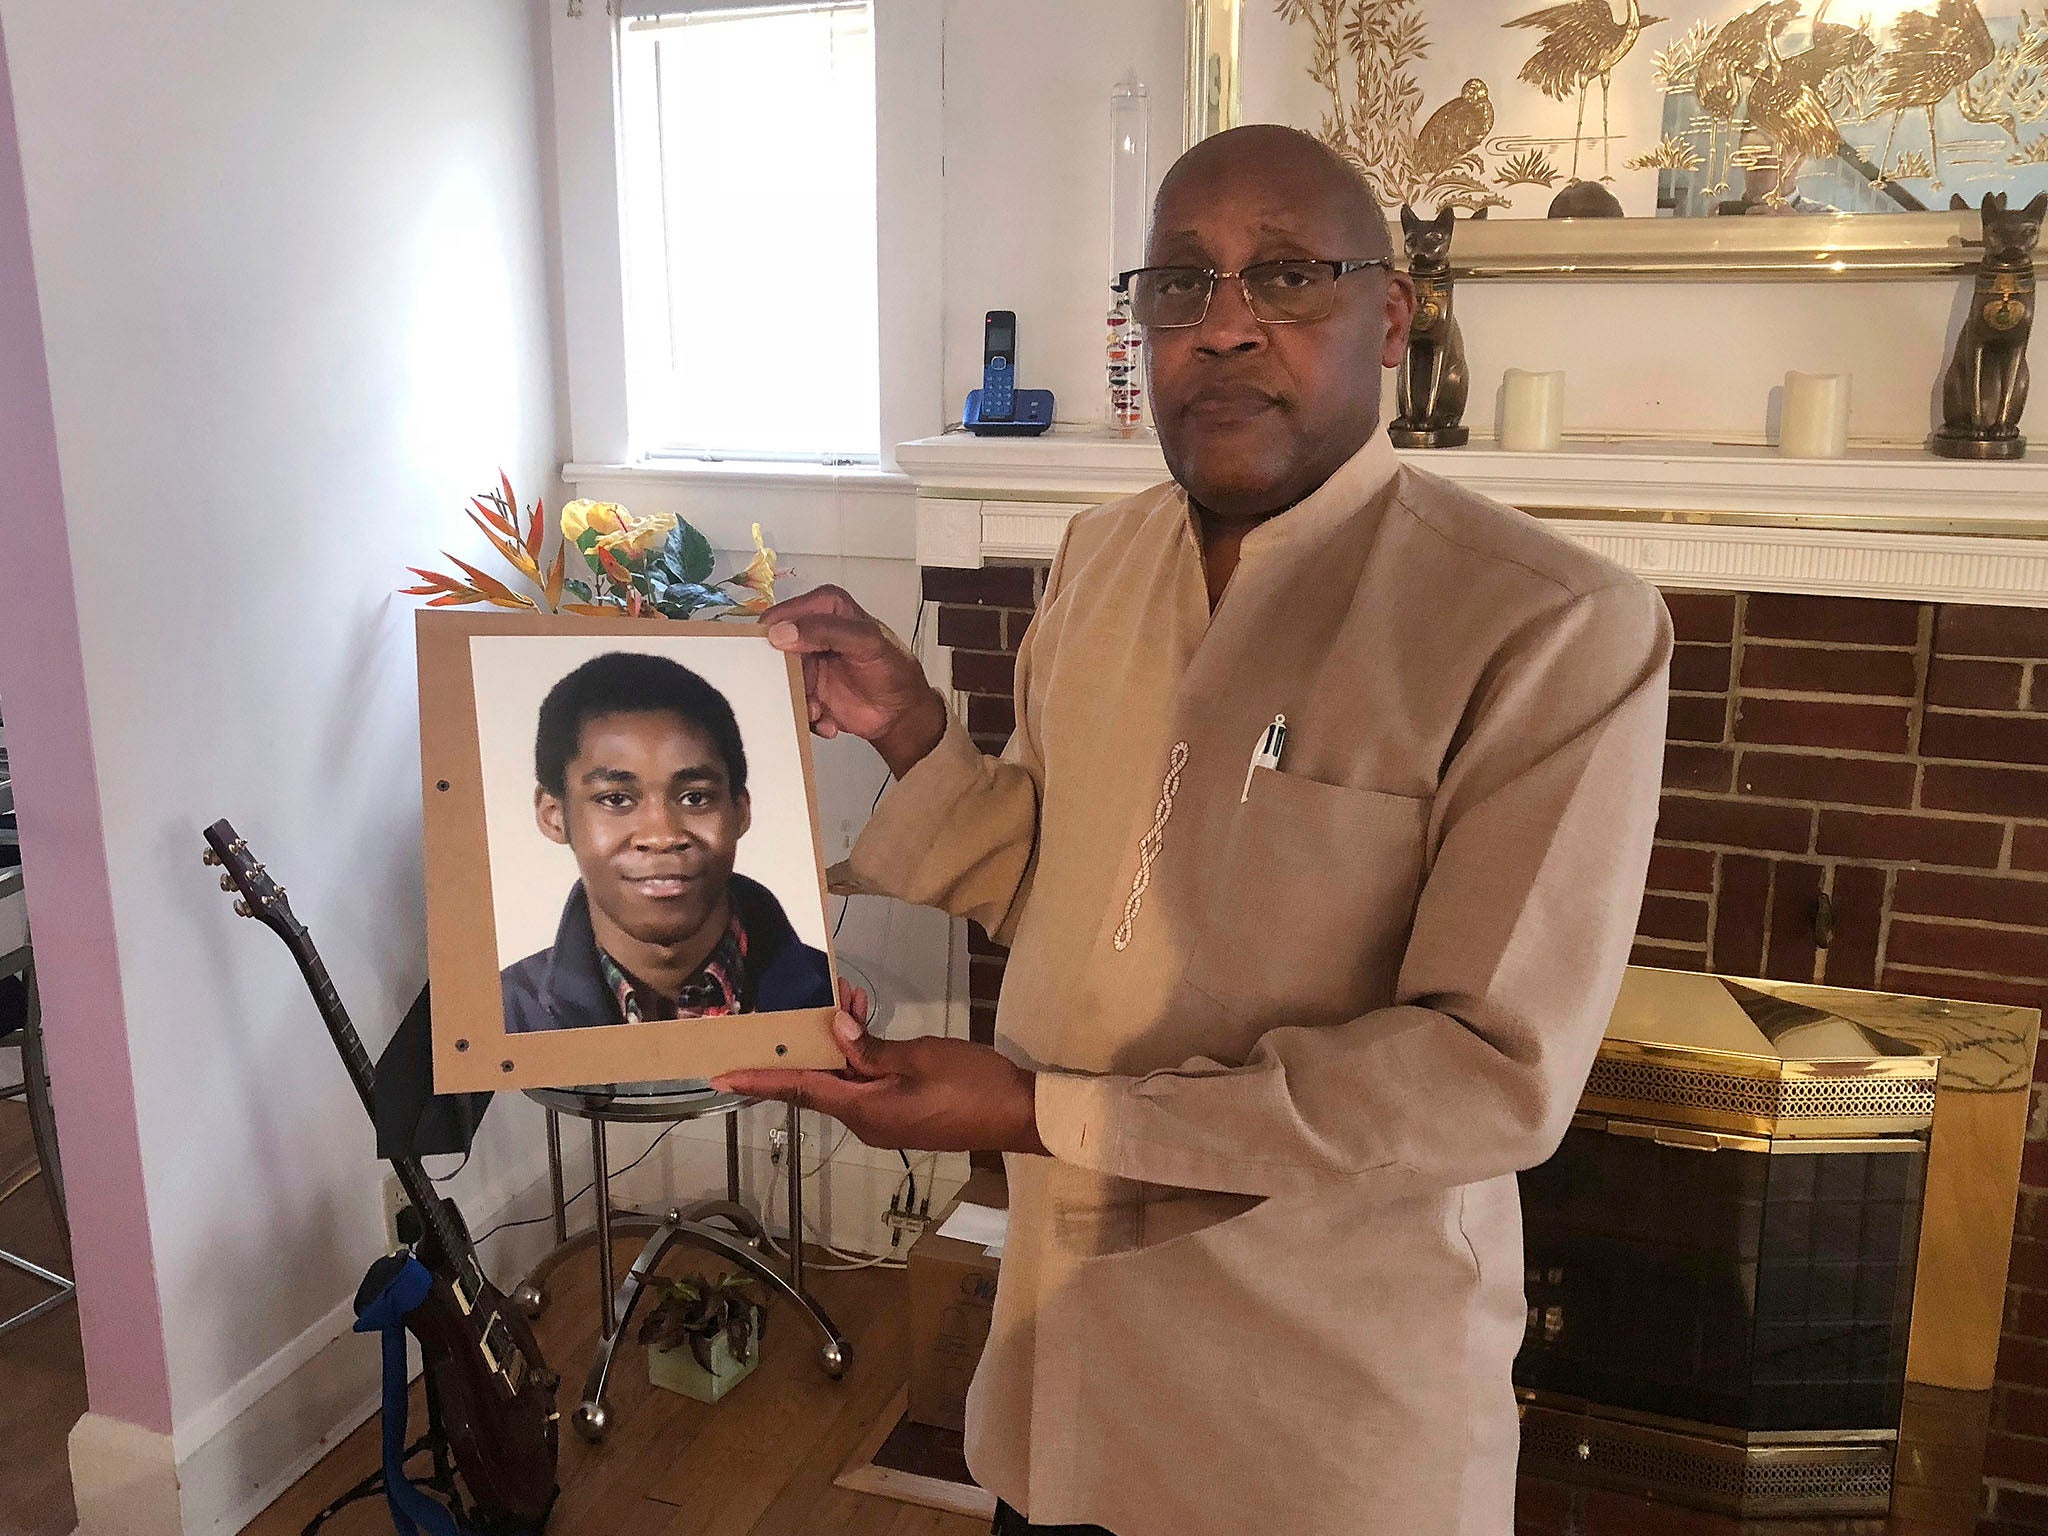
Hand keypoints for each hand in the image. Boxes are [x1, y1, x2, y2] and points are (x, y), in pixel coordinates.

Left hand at [712, 979, 1047, 1155]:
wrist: (1019, 1115)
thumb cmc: (971, 1084)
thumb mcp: (919, 1057)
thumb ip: (871, 1047)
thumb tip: (834, 1030)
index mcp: (865, 1110)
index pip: (800, 1090)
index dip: (760, 1080)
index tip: (721, 1077)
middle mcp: (867, 1122)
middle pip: (818, 1085)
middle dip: (808, 1046)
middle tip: (806, 1009)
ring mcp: (886, 1122)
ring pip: (844, 1082)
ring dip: (841, 1046)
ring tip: (855, 1003)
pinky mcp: (903, 1116)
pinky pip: (866, 1086)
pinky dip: (862, 1057)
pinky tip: (871, 1027)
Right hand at [761, 586, 947, 776]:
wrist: (901, 713)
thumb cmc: (893, 670)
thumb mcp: (866, 643)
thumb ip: (826, 631)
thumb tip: (782, 632)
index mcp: (826, 608)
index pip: (783, 614)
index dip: (775, 636)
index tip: (781, 659)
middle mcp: (812, 633)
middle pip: (775, 651)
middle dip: (784, 677)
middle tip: (801, 691)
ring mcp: (809, 663)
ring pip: (781, 681)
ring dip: (798, 700)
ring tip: (818, 711)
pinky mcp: (807, 690)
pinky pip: (791, 702)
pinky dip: (807, 715)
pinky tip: (827, 720)